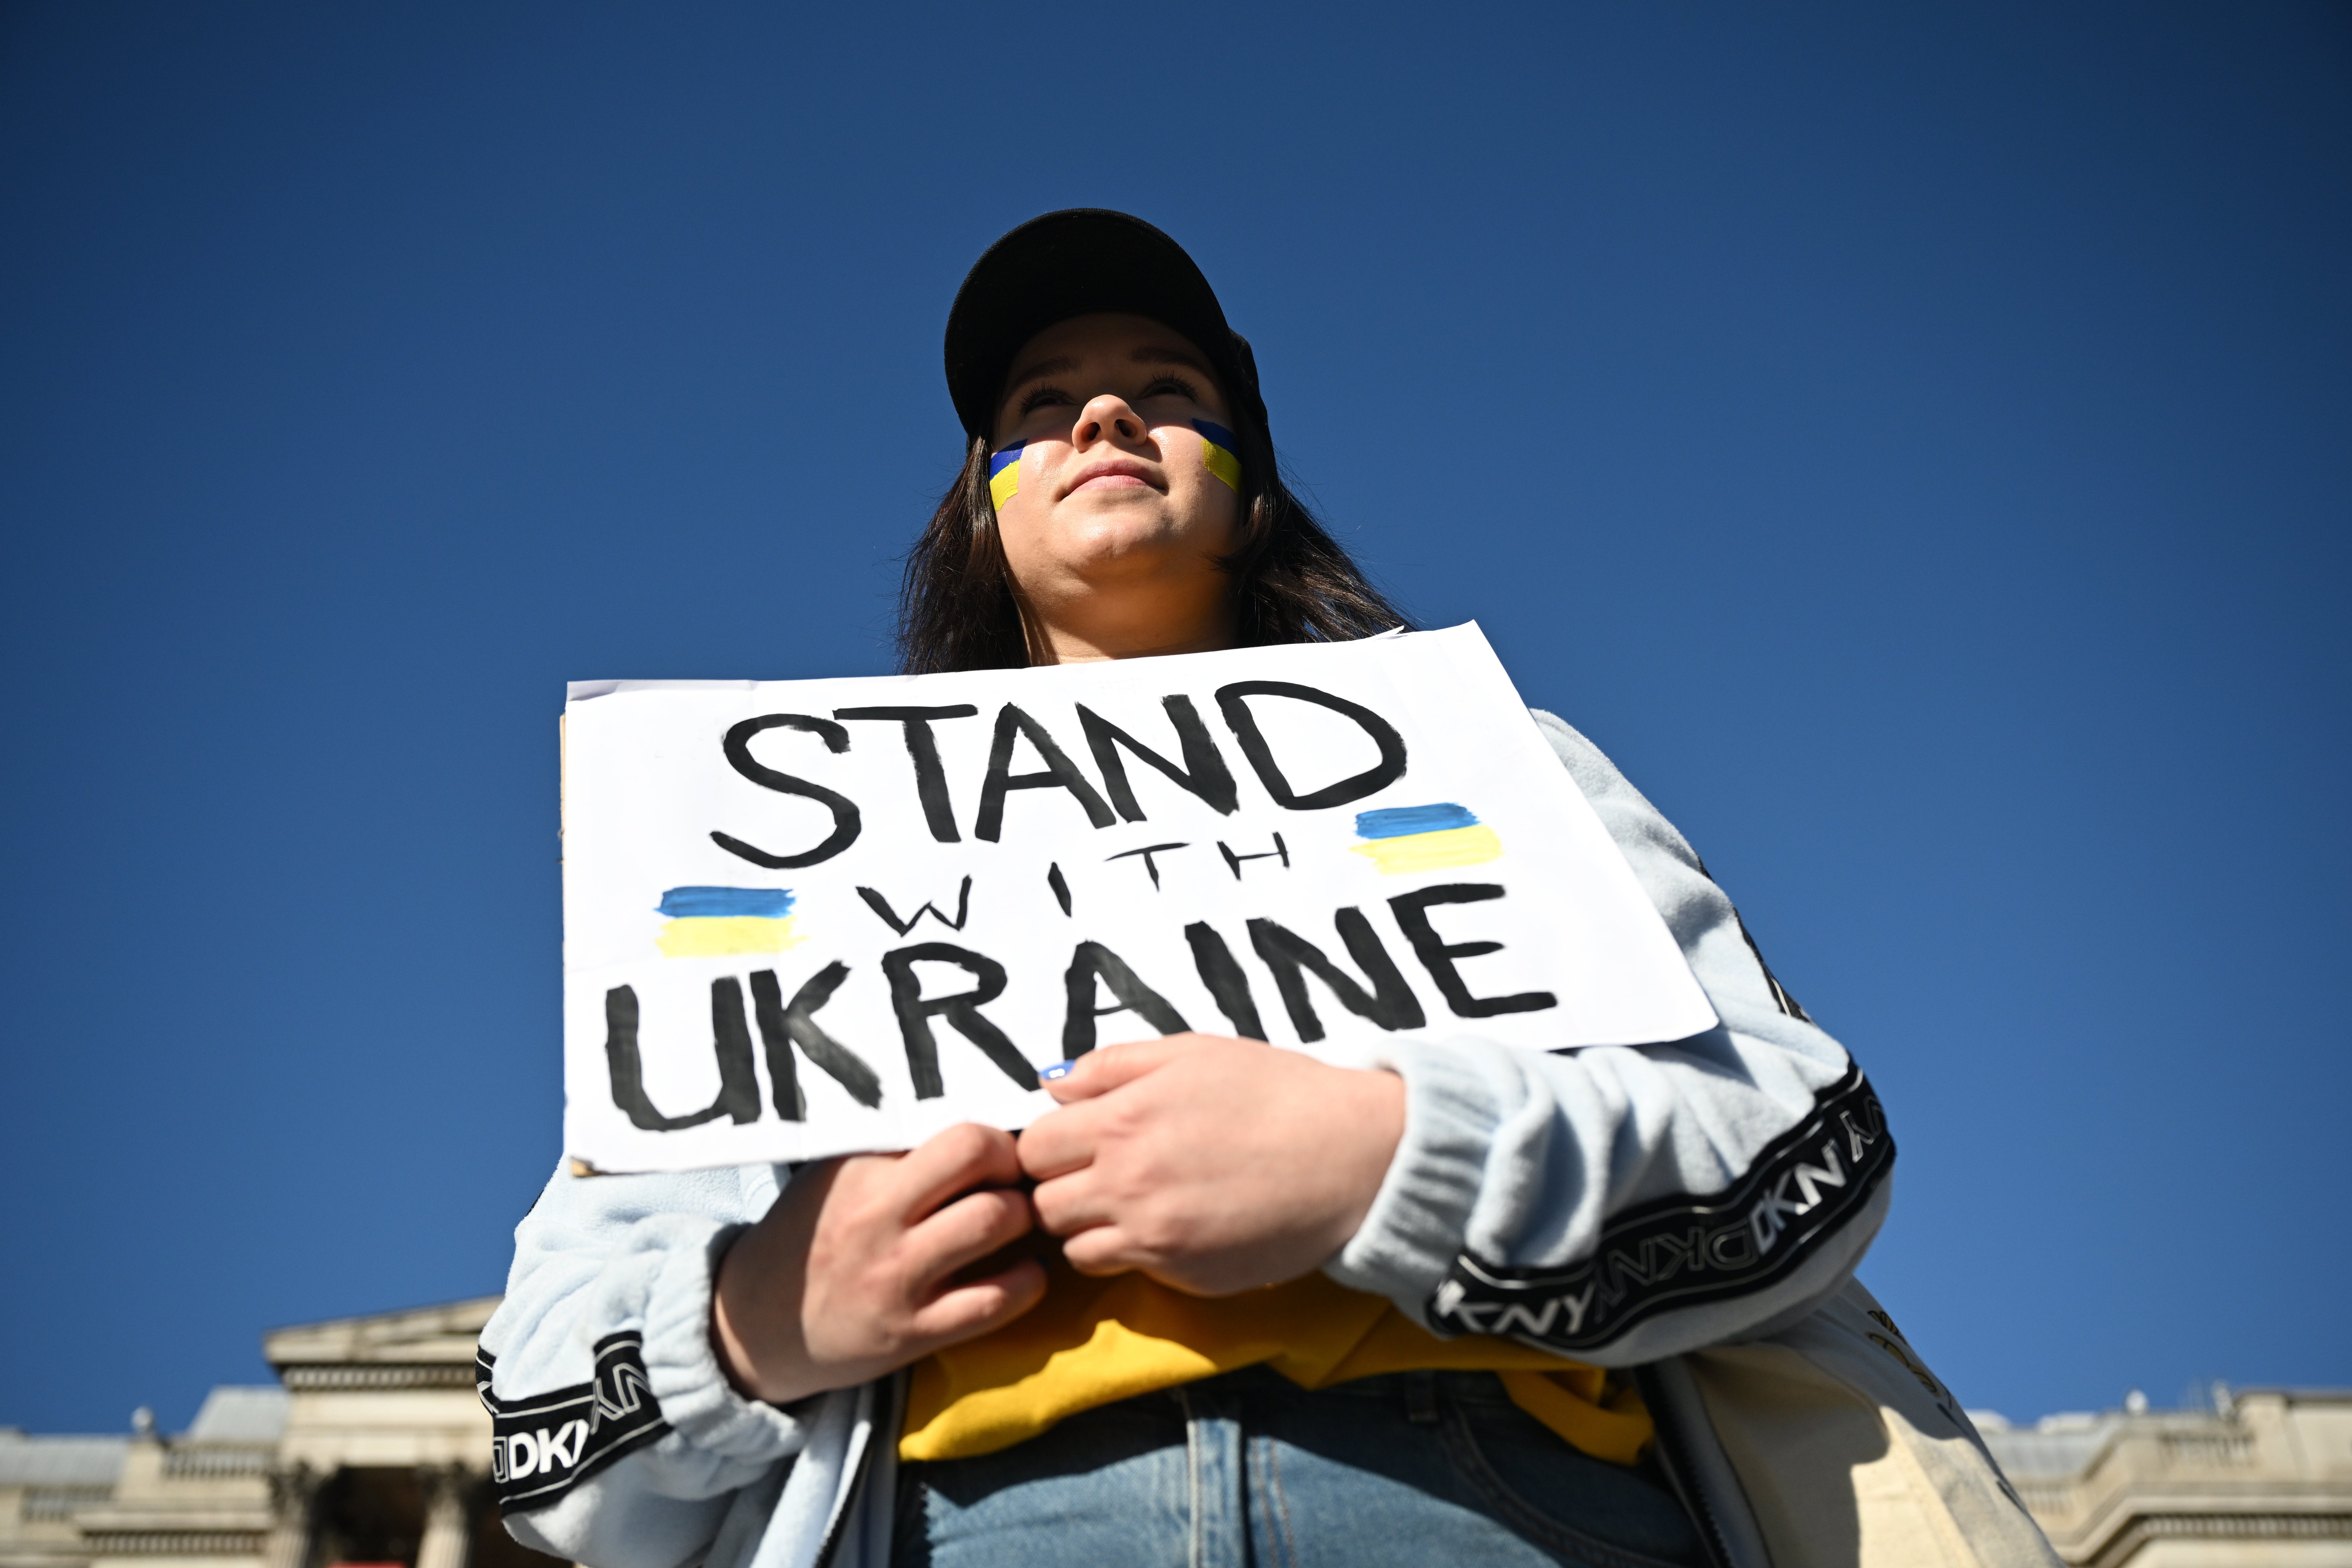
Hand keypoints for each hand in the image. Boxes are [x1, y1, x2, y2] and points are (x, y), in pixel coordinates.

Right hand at [711, 1123, 1046, 1405]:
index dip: (992, 1136)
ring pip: (993, 1220)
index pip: (951, 1129)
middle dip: (1014, 1162)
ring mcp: (898, 1275)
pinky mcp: (912, 1331)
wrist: (760, 1323)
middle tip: (1015, 1179)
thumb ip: (896, 1151)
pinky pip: (994, 1301)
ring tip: (1018, 1222)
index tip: (998, 1150)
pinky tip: (1025, 1273)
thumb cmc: (811, 1236)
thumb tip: (976, 1120)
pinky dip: (1027, 1282)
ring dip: (1024, 1217)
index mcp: (862, 1169)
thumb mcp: (838, 1176)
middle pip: (977, 1155)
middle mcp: (879, 1216)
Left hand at [1016, 1034, 1405, 1296]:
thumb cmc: (1276, 1092)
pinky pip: (1126, 1272)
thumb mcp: (1192, 1052)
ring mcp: (1155, 1237)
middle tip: (1099, 1175)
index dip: (1049, 1145)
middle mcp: (1128, 1182)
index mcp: (1123, 1119)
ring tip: (1130, 1205)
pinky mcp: (1185, 1275)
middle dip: (1060, 1190)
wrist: (1352, 1153)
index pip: (1033, 1148)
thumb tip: (1053, 1087)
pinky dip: (1132, 1254)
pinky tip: (1168, 1226)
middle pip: (1043, 1205)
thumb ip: (1112, 1066)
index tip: (1075, 1142)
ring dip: (1088, 1229)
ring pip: (1073, 1250)